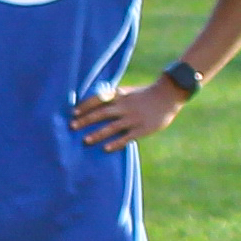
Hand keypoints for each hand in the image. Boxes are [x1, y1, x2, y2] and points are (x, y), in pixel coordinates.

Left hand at [71, 76, 186, 152]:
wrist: (168, 95)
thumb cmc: (145, 94)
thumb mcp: (128, 92)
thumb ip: (114, 98)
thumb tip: (96, 103)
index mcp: (120, 96)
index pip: (98, 99)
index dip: (85, 106)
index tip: (73, 112)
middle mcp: (124, 106)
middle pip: (101, 114)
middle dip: (85, 120)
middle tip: (72, 126)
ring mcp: (133, 118)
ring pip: (111, 127)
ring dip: (97, 134)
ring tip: (85, 141)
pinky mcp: (142, 129)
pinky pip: (126, 138)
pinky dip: (115, 143)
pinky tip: (105, 149)